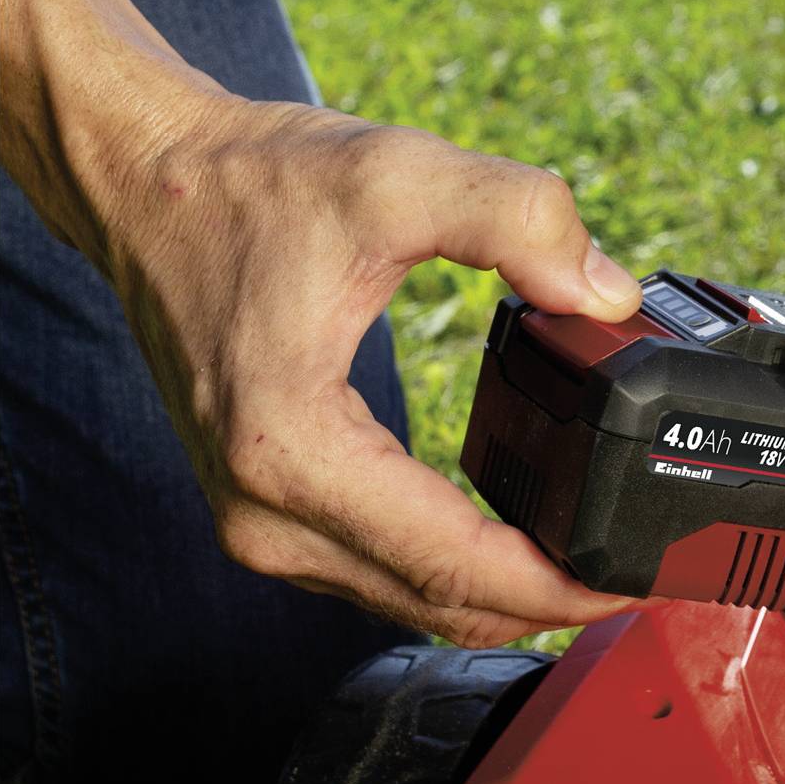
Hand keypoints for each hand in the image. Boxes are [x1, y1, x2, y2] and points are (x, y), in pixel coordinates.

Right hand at [109, 90, 648, 646]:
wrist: (145, 186)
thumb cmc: (250, 185)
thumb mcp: (395, 174)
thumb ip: (517, 218)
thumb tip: (606, 295)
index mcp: (292, 449)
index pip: (460, 568)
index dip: (566, 587)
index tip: (638, 579)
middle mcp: (267, 514)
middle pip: (446, 609)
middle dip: (556, 603)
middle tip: (640, 574)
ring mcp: (261, 527)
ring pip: (417, 607)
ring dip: (510, 599)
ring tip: (594, 560)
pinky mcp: (269, 517)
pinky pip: (387, 579)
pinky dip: (460, 576)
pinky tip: (518, 544)